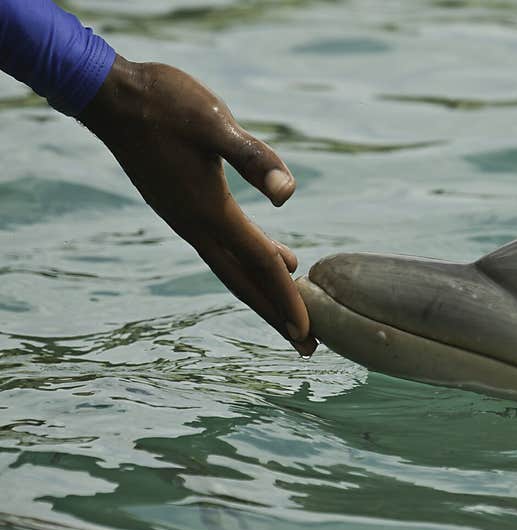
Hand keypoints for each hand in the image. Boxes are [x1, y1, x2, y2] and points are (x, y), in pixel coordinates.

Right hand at [79, 55, 316, 355]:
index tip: (309, 332)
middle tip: (306, 349)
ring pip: (234, 269)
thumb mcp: (214, 122)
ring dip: (266, 295)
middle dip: (277, 317)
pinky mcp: (185, 209)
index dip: (287, 299)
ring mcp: (188, 221)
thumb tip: (287, 195)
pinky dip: (252, 263)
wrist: (112, 97)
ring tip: (294, 316)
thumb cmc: (165, 103)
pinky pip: (225, 249)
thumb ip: (253, 157)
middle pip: (245, 284)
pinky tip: (276, 258)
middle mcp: (198, 226)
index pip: (260, 265)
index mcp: (211, 212)